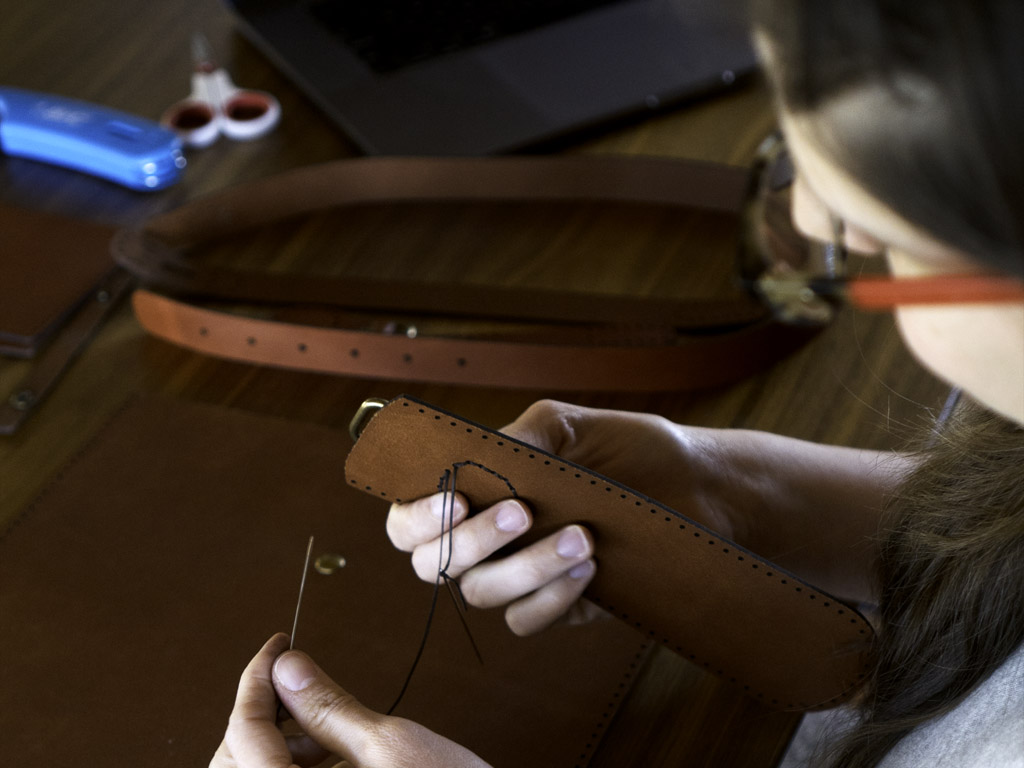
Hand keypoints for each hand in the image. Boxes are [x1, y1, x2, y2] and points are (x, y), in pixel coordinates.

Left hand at [210, 633, 490, 767]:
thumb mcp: (390, 744)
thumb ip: (329, 707)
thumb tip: (288, 668)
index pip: (244, 733)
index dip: (257, 678)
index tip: (277, 646)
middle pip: (235, 759)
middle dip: (265, 713)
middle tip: (302, 684)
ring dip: (280, 744)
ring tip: (327, 728)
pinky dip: (294, 767)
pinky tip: (331, 754)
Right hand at [386, 400, 729, 635]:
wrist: (696, 489)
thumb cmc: (629, 450)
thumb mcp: (570, 428)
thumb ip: (518, 438)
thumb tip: (473, 453)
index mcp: (477, 490)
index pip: (412, 517)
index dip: (416, 515)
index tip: (455, 498)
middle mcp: (487, 538)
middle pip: (432, 563)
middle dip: (471, 542)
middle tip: (521, 512)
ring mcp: (517, 575)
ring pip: (481, 592)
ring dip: (526, 567)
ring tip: (582, 535)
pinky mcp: (554, 607)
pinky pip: (526, 619)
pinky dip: (552, 597)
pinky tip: (591, 569)